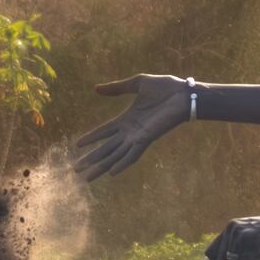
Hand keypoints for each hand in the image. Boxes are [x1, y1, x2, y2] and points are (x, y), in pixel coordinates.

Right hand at [71, 74, 195, 182]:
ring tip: (87, 177)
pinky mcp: (147, 139)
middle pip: (107, 149)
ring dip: (101, 166)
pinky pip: (133, 154)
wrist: (184, 93)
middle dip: (91, 159)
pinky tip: (111, 172)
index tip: (76, 145)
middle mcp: (131, 131)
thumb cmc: (165, 87)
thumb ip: (117, 88)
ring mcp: (138, 137)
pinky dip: (122, 163)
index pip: (105, 131)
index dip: (91, 138)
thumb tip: (96, 89)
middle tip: (76, 170)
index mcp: (127, 119)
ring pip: (115, 155)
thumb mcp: (137, 83)